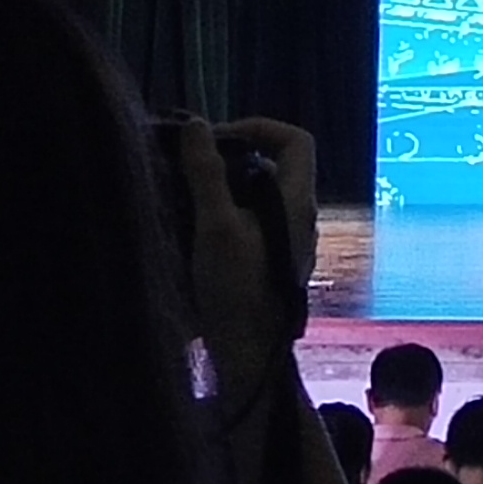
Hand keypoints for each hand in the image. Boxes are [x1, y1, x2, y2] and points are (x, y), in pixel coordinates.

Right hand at [162, 113, 318, 418]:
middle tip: (189, 169)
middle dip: (231, 160)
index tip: (216, 139)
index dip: (260, 127)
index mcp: (297, 202)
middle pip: (273, 167)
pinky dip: (224, 216)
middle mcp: (300, 218)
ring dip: (222, 190)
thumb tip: (195, 126)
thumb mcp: (215, 226)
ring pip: (258, 198)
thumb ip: (206, 174)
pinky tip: (192, 231)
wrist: (246, 357)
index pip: (297, 141)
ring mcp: (286, 243)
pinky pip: (251, 224)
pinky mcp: (269, 265)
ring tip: (183, 198)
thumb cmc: (235, 289)